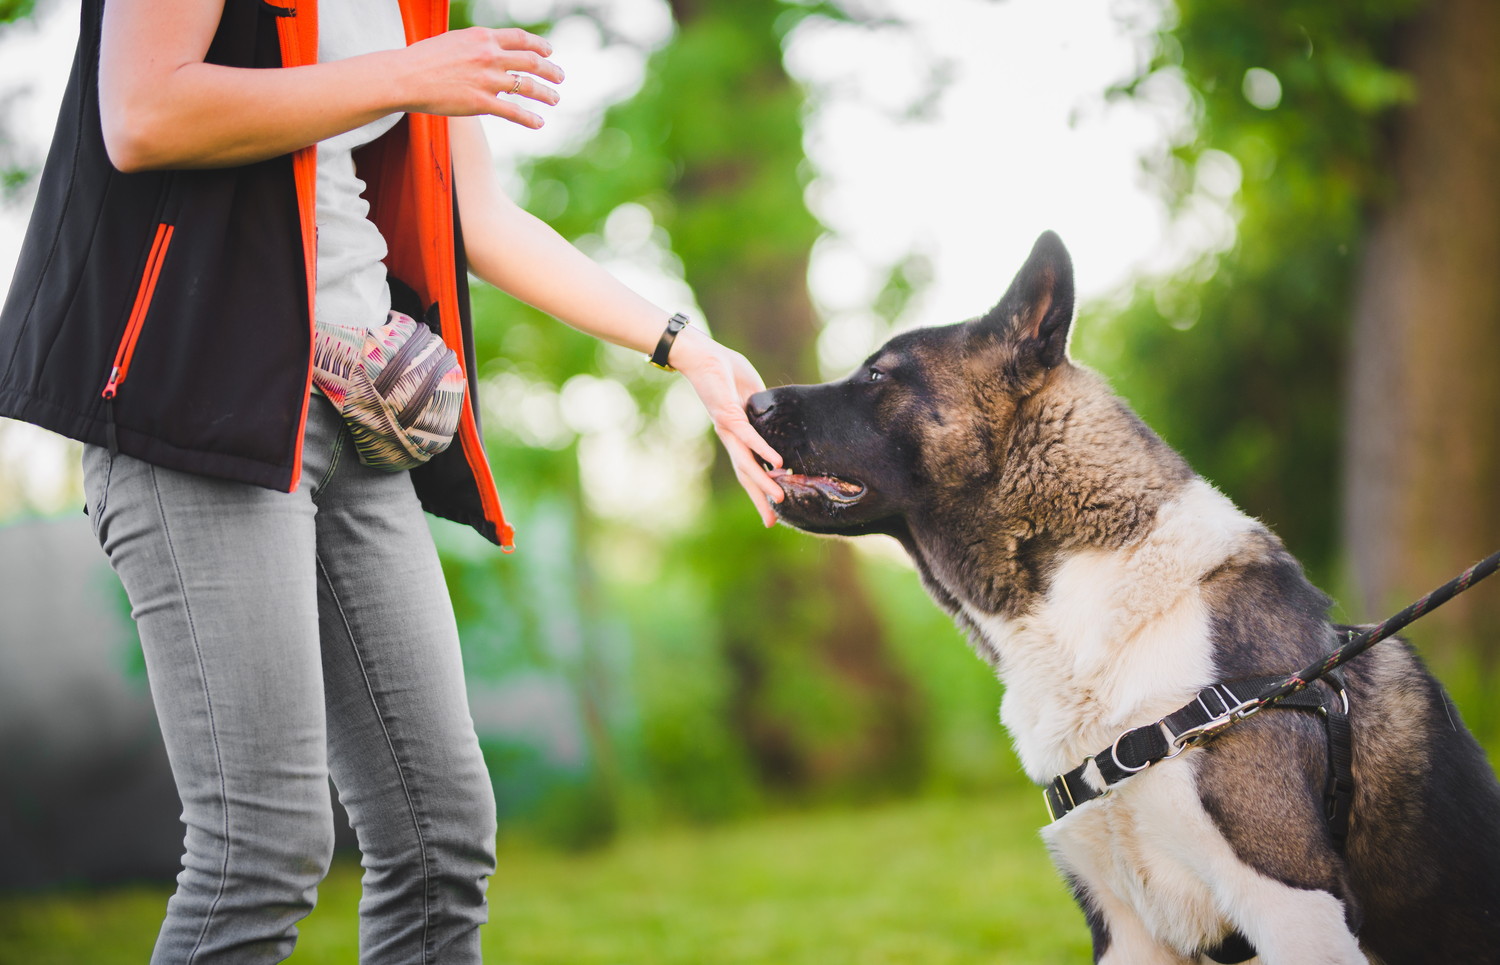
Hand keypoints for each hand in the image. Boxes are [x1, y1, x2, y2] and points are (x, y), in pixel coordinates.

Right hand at [396, 27, 564, 128]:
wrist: (405, 76)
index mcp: (483, 37)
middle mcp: (489, 56)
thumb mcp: (453, 41)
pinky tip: (539, 124)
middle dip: (550, 70)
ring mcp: (487, 80)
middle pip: (531, 61)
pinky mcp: (481, 103)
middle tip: (560, 77)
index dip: (539, 45)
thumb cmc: (423, 59)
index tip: (549, 51)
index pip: (520, 38)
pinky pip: (513, 111)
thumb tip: (487, 50)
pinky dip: (529, 119)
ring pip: (527, 86)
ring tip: (555, 99)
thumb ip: (474, 45)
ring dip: (546, 94)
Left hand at [670, 328, 785, 527]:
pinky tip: (776, 463)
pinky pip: (748, 437)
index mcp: (736, 435)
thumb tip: (777, 422)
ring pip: (747, 462)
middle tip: (771, 522)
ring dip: (763, 481)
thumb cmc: (725, 371)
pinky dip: (762, 451)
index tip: (771, 510)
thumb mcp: (753, 395)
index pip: (749, 467)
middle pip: (746, 474)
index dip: (760, 489)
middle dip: (759, 499)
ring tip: (778, 497)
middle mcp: (730, 437)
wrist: (702, 354)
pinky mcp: (728, 415)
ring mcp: (728, 428)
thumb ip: (763, 413)